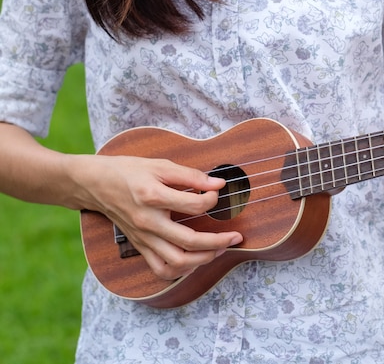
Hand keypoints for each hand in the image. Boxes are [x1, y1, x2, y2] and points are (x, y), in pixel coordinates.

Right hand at [75, 155, 242, 279]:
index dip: (212, 201)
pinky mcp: (139, 246)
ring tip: (220, 250)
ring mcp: (143, 237)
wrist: (94, 184)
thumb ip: (190, 175)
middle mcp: (147, 221)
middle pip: (189, 241)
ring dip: (203, 259)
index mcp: (152, 196)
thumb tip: (218, 185)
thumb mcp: (159, 165)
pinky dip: (181, 270)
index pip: (193, 206)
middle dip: (218, 242)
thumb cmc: (128, 171)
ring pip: (177, 262)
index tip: (217, 195)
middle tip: (236, 237)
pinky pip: (161, 269)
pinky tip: (195, 261)